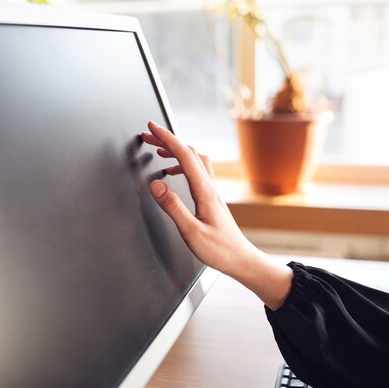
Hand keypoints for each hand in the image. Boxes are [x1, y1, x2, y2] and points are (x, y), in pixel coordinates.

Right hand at [141, 121, 292, 309]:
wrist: (240, 259)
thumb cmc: (219, 250)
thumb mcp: (191, 231)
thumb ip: (173, 206)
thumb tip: (155, 184)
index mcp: (205, 191)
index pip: (184, 156)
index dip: (167, 138)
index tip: (151, 127)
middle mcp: (210, 187)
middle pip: (189, 153)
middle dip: (167, 140)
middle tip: (148, 136)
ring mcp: (212, 191)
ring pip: (194, 160)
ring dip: (175, 151)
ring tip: (157, 150)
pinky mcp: (211, 198)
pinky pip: (197, 171)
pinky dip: (182, 164)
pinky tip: (172, 173)